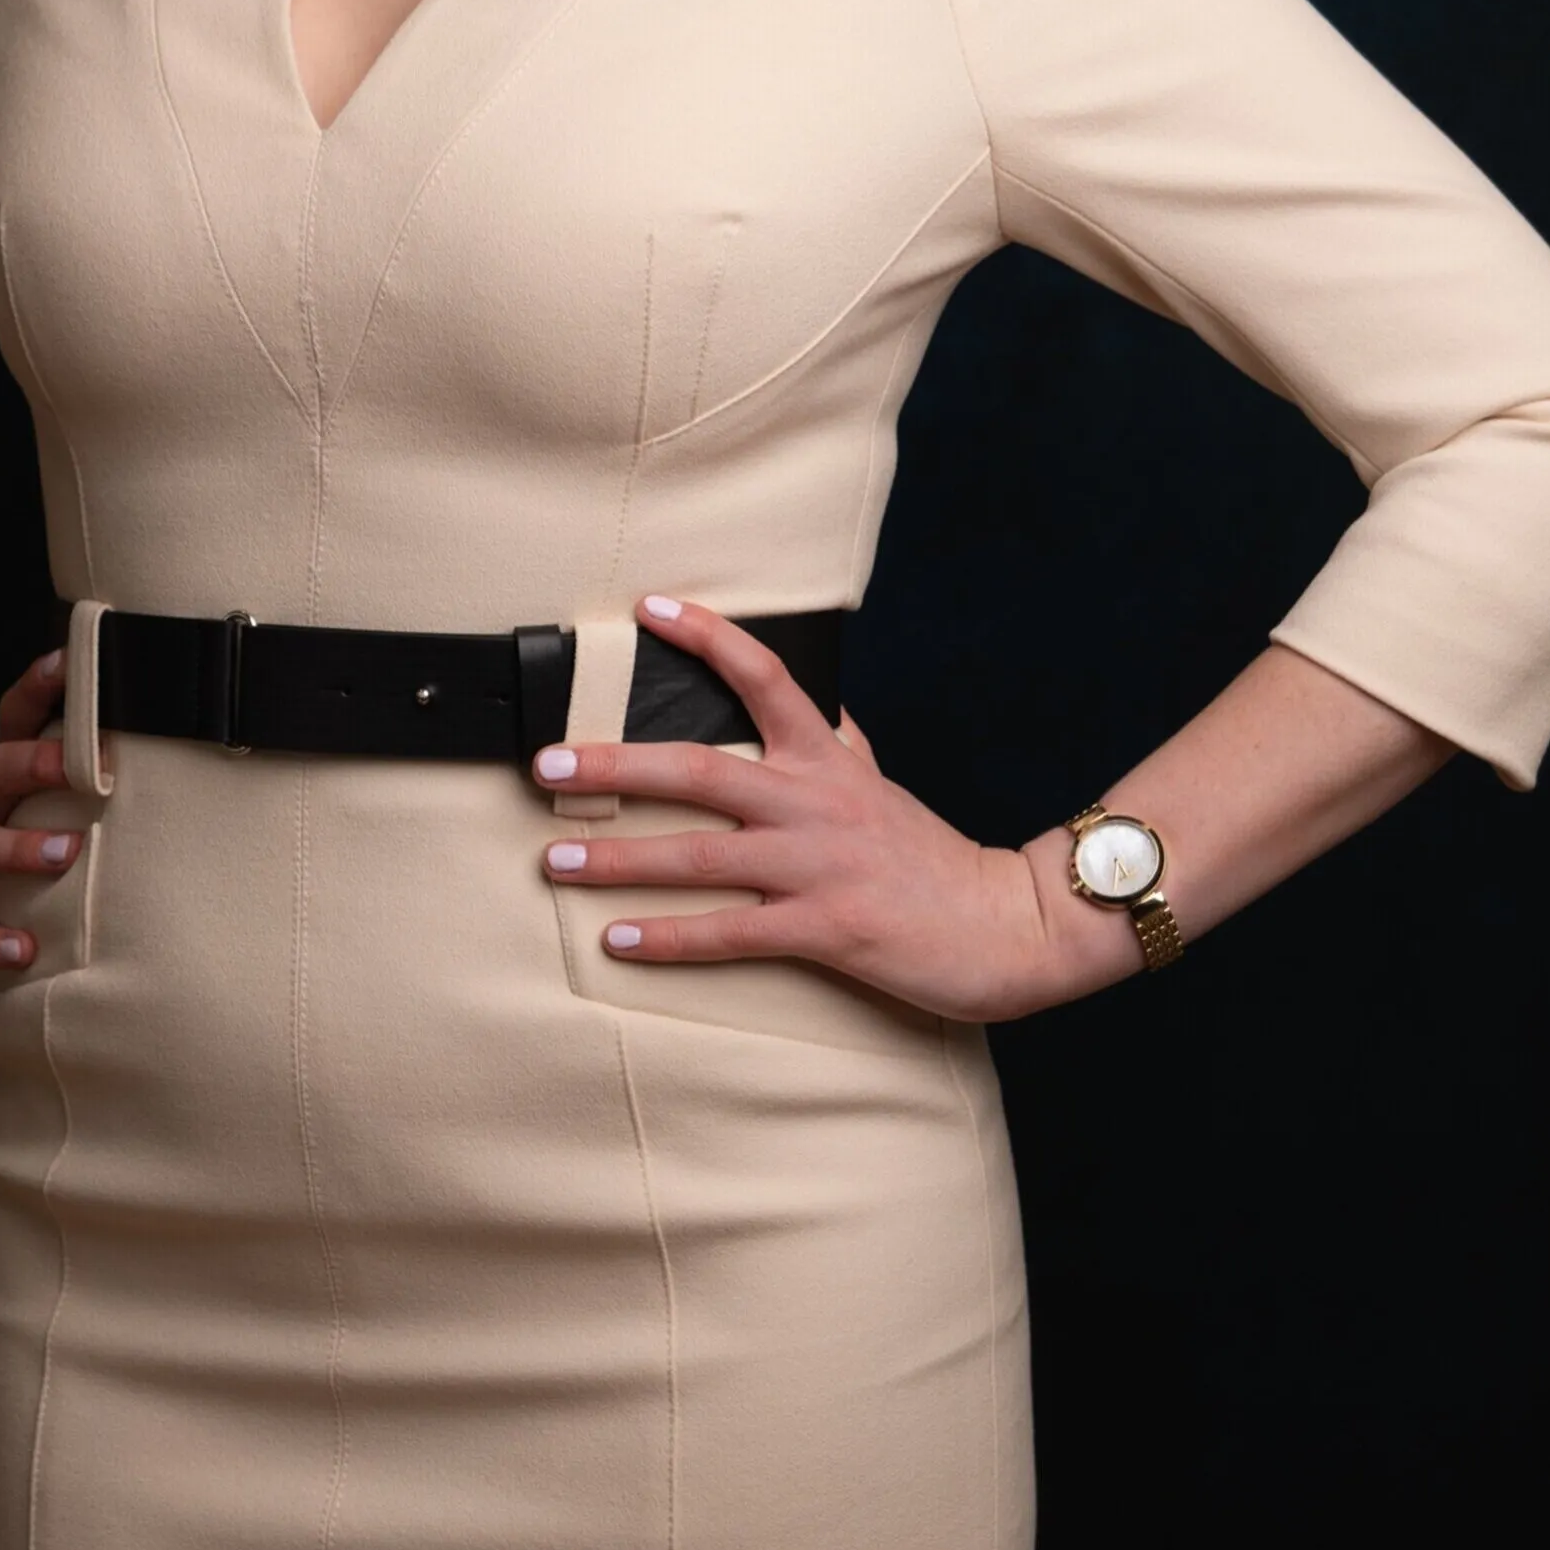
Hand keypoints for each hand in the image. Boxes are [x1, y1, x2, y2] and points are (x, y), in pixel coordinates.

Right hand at [0, 649, 78, 969]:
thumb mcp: (7, 793)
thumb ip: (58, 765)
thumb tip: (138, 718)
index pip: (13, 718)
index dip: (40, 685)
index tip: (74, 656)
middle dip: (36, 764)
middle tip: (86, 766)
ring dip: (21, 849)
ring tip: (67, 851)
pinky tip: (23, 950)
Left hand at [532, 596, 1058, 1022]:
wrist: (1004, 925)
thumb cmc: (931, 855)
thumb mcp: (881, 781)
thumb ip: (840, 741)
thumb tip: (817, 700)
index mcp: (827, 757)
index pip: (762, 677)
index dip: (706, 638)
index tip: (648, 609)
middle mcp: (813, 801)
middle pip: (698, 769)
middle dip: (614, 765)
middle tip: (546, 765)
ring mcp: (815, 866)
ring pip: (699, 857)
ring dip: (618, 858)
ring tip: (555, 860)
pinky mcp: (822, 929)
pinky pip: (729, 934)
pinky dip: (668, 938)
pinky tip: (617, 940)